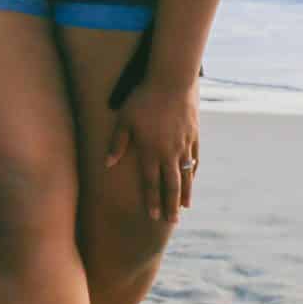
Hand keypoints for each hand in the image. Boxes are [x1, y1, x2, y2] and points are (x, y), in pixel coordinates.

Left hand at [105, 76, 199, 224]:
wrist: (172, 81)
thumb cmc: (143, 98)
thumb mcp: (124, 119)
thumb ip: (117, 143)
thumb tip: (108, 164)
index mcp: (150, 151)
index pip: (150, 183)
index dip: (152, 201)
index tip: (153, 216)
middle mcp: (169, 153)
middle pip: (171, 185)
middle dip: (171, 206)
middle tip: (172, 222)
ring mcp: (184, 145)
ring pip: (185, 175)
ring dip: (185, 193)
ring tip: (184, 208)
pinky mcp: (194, 135)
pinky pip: (194, 158)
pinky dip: (193, 172)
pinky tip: (192, 179)